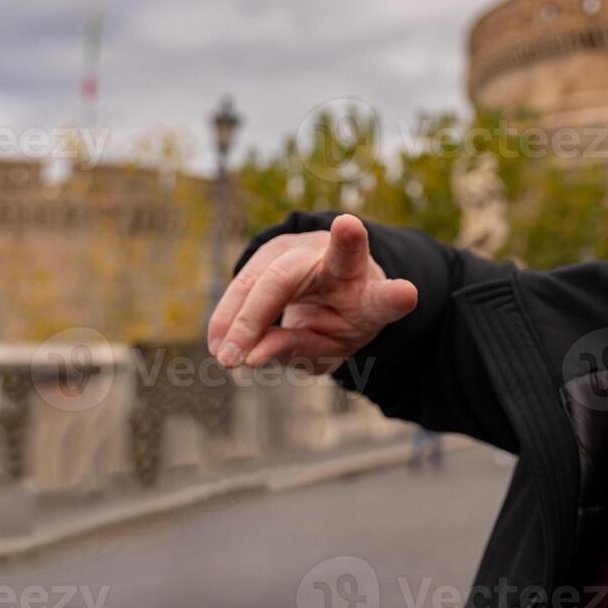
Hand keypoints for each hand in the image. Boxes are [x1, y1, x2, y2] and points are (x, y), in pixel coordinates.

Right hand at [207, 213, 417, 373]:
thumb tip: (251, 356)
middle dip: (256, 316)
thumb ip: (298, 350)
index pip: (380, 291)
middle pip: (288, 277)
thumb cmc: (342, 321)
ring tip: (224, 358)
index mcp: (369, 293)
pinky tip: (218, 344)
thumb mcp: (331, 348)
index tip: (389, 273)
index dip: (387, 289)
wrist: (339, 286)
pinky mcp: (277, 248)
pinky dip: (227, 315)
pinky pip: (244, 281)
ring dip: (234, 318)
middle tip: (234, 359)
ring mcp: (305, 247)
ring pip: (260, 277)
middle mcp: (341, 262)